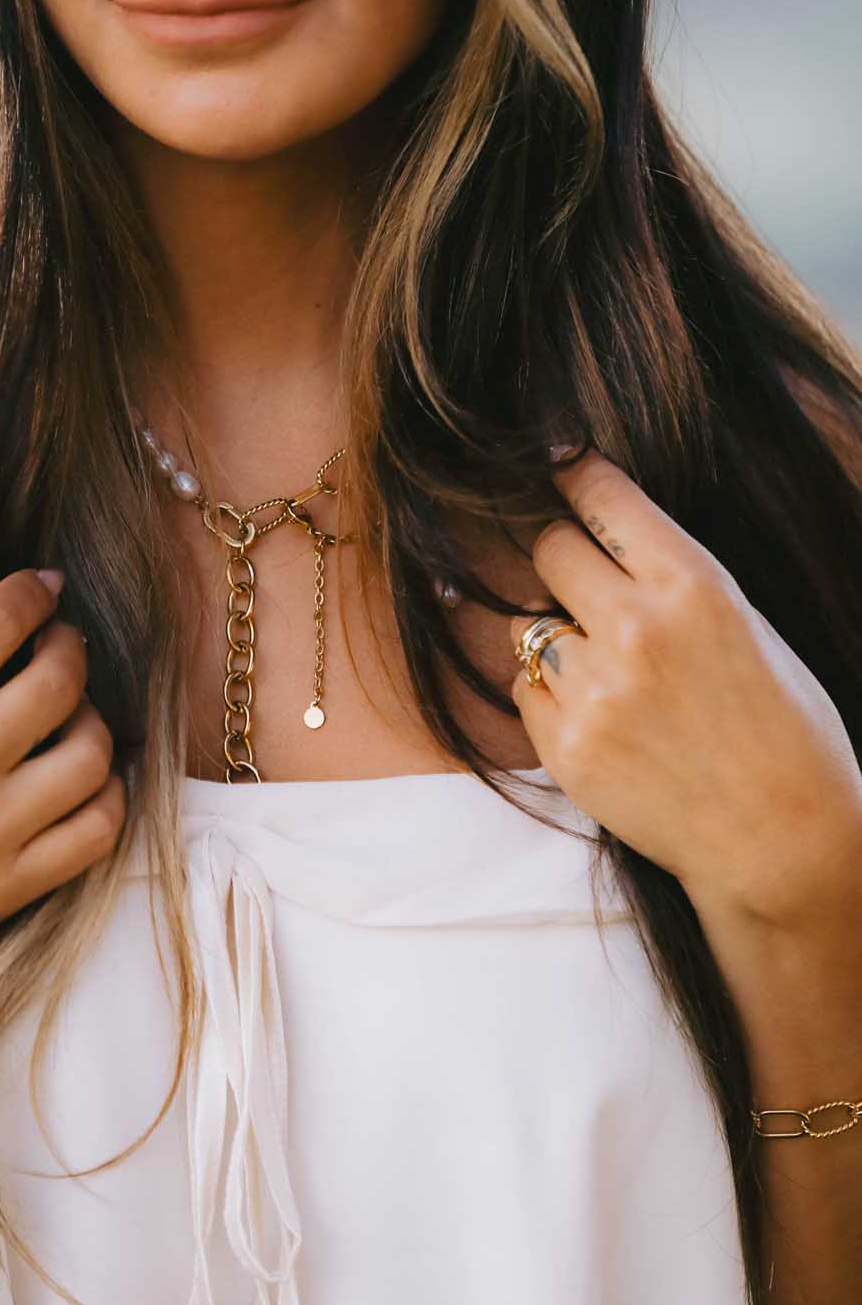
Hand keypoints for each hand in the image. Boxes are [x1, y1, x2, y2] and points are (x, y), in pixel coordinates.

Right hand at [0, 570, 124, 1011]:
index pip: (3, 621)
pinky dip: (105, 797)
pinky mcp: (1, 892)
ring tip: (69, 715)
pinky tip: (83, 780)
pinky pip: (94, 835)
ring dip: (91, 721)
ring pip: (91, 755)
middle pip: (61, 680)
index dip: (34, 594)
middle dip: (67, 647)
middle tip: (57, 644)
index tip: (43, 588)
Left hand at [508, 447, 861, 927]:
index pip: (599, 496)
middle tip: (583, 583)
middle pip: (547, 547)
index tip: (554, 465)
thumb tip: (594, 524)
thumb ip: (669, 574)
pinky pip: (523, 688)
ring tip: (604, 668)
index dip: (571, 475)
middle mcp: (636, 628)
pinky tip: (600, 717)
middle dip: (560, 558)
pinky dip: (549, 695)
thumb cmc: (779, 725)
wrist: (780, 839)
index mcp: (693, 585)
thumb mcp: (744, 621)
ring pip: (525, 623)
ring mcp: (594, 691)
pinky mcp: (564, 747)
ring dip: (551, 634)